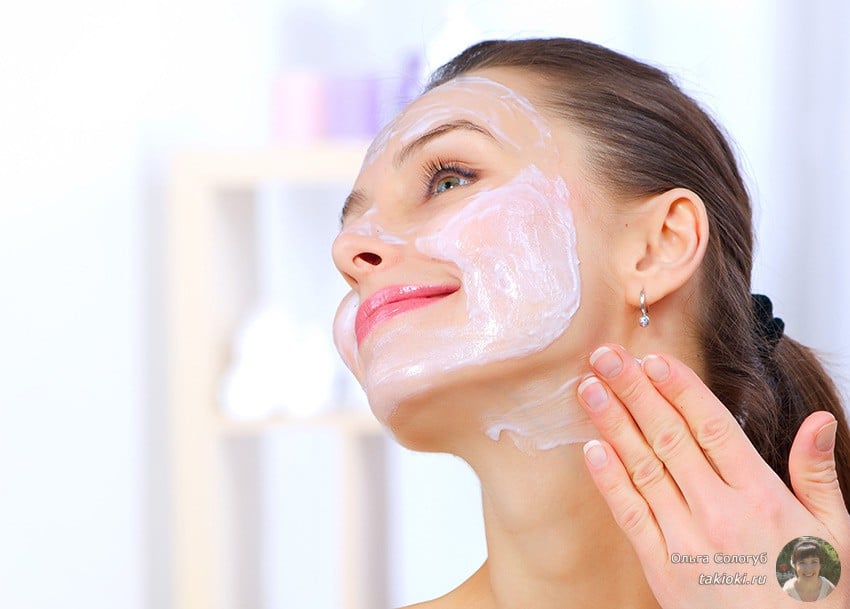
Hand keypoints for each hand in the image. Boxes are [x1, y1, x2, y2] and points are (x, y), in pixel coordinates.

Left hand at [576, 344, 849, 608]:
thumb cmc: (811, 597)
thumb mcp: (834, 535)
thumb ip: (818, 473)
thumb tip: (820, 420)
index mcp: (762, 498)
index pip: (713, 428)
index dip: (680, 389)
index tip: (653, 359)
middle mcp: (720, 513)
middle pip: (669, 438)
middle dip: (634, 391)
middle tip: (606, 356)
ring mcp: (687, 541)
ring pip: (644, 468)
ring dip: (613, 424)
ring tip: (589, 388)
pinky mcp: (663, 568)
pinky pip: (631, 516)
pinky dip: (609, 480)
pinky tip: (592, 448)